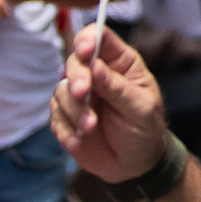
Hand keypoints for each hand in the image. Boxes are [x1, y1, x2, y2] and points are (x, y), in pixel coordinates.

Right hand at [51, 24, 168, 182]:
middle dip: (77, 77)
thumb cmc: (145, 128)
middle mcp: (95, 74)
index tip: (85, 50)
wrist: (135, 164)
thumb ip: (117, 87)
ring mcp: (78, 95)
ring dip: (75, 110)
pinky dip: (67, 128)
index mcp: (120, 63)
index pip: (100, 38)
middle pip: (75, 62)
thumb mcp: (140, 108)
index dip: (88, 39)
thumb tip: (95, 65)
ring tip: (91, 127)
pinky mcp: (65, 116)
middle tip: (83, 92)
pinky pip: (55, 116)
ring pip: (61, 90)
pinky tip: (82, 138)